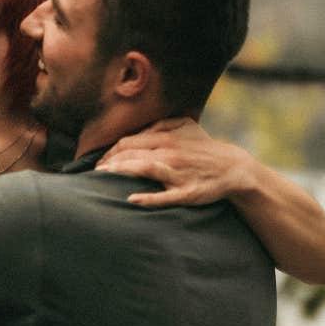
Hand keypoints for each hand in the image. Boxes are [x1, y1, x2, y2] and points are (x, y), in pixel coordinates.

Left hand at [95, 117, 250, 206]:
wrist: (232, 168)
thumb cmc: (203, 148)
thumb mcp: (185, 127)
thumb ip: (160, 125)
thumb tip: (138, 131)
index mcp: (167, 138)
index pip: (128, 143)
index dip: (109, 152)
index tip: (97, 162)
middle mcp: (170, 154)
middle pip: (132, 155)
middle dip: (108, 163)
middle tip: (92, 173)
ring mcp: (178, 174)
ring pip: (145, 169)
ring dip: (122, 172)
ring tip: (103, 178)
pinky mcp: (187, 193)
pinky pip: (165, 196)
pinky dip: (148, 198)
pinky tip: (132, 200)